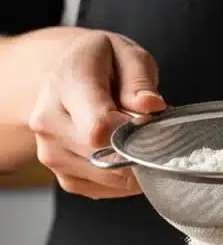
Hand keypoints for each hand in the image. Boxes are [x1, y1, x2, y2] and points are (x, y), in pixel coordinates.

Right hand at [29, 29, 164, 197]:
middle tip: (148, 131)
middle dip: (138, 150)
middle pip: (107, 157)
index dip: (133, 135)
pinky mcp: (65, 179)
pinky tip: (122, 154)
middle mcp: (50, 123)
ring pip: (111, 179)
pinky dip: (124, 179)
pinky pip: (106, 190)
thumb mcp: (126, 54)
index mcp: (65, 84)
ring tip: (132, 139)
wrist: (68, 78)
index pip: (98, 127)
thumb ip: (140, 79)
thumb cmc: (102, 65)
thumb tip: (151, 106)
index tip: (151, 126)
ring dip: (134, 166)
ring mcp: (52, 155)